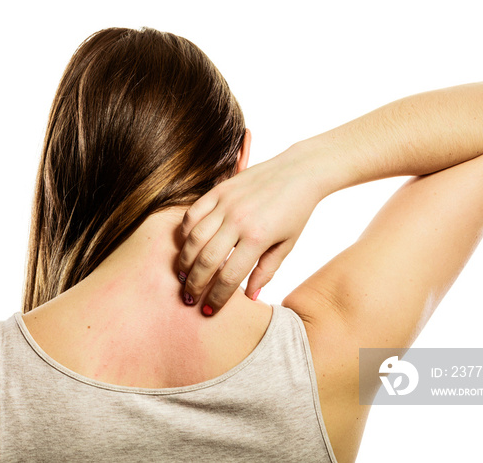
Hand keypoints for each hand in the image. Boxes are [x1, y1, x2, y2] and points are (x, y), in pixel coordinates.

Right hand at [177, 145, 320, 314]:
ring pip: (194, 238)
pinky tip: (186, 245)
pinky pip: (192, 213)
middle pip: (206, 261)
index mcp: (258, 238)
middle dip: (194, 285)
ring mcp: (226, 204)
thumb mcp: (287, 245)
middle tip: (189, 298)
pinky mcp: (219, 190)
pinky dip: (185, 232)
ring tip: (182, 276)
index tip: (210, 310)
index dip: (217, 298)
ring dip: (184, 262)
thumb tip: (250, 296)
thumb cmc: (296, 211)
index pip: (230, 277)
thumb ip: (267, 270)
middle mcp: (238, 221)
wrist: (299, 171)